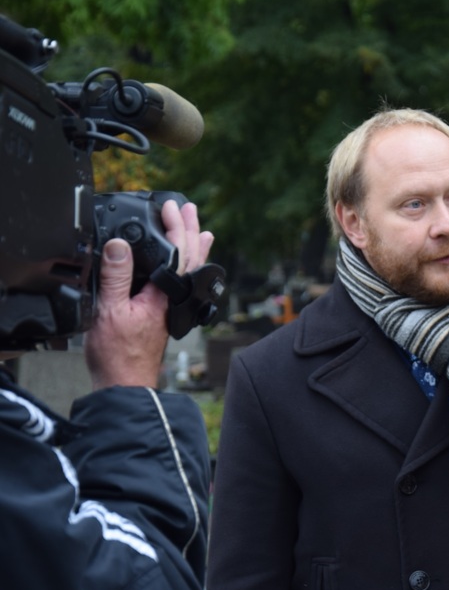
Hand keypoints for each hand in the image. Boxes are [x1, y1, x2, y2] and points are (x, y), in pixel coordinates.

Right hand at [84, 200, 213, 389]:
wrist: (125, 384)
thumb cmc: (118, 354)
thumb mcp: (109, 310)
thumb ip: (116, 277)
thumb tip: (119, 245)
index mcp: (165, 294)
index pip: (178, 251)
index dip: (176, 226)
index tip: (170, 206)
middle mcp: (174, 298)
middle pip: (191, 256)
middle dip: (190, 229)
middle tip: (188, 207)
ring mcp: (172, 306)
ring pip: (190, 269)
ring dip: (192, 244)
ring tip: (198, 227)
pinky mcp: (165, 313)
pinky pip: (181, 281)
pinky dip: (184, 265)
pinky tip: (182, 263)